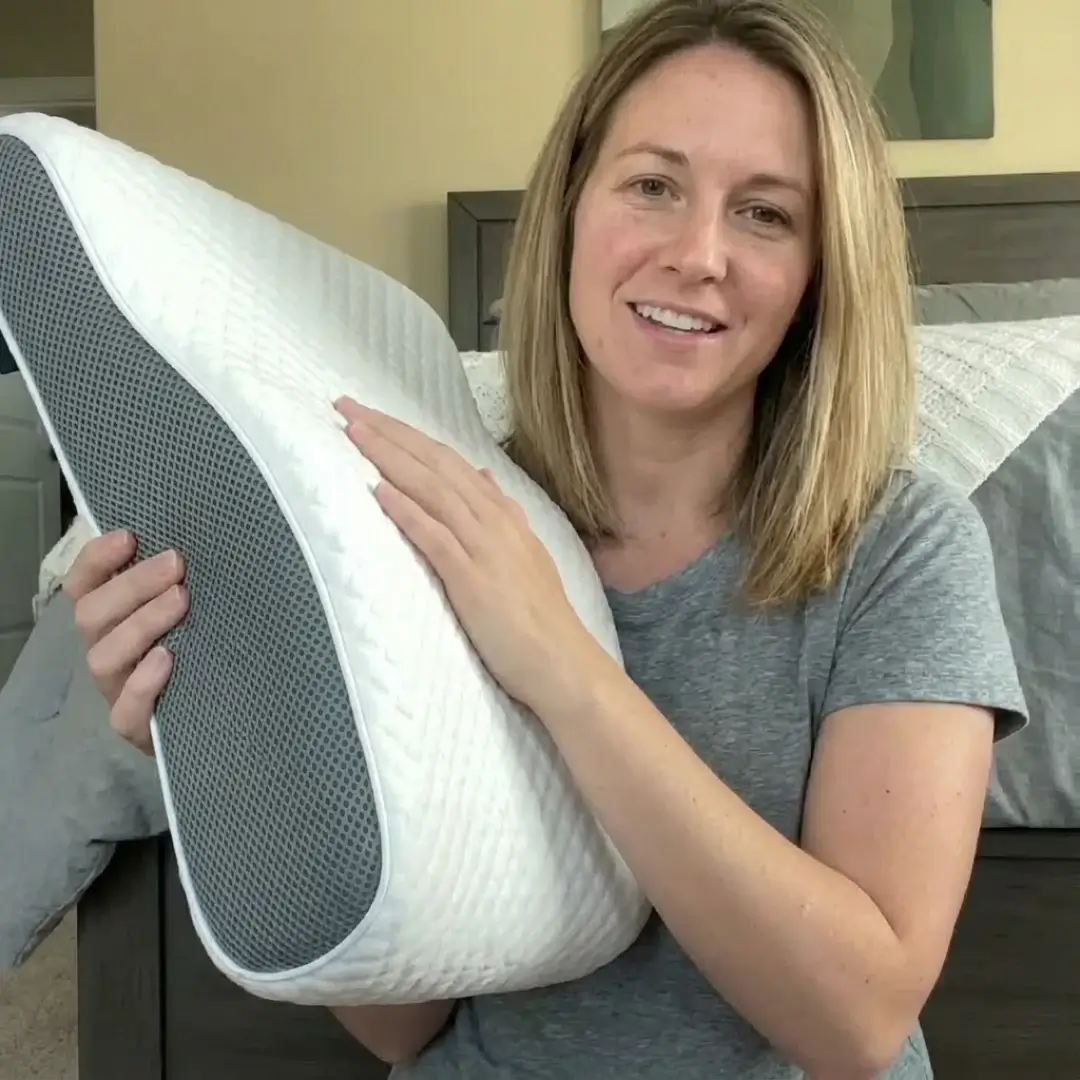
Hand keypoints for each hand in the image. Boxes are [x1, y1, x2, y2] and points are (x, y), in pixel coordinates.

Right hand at [62, 530, 188, 753]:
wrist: (211, 714)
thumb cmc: (196, 649)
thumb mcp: (184, 612)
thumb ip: (174, 583)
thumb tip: (190, 543)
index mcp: (109, 619)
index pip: (83, 584)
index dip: (97, 559)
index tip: (129, 537)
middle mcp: (105, 650)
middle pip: (93, 614)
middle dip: (133, 584)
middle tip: (175, 563)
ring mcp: (116, 689)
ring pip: (105, 657)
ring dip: (142, 623)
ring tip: (180, 600)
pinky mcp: (135, 725)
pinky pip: (126, 708)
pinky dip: (143, 682)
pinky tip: (167, 659)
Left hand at [334, 397, 597, 715]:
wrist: (562, 662)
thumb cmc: (538, 619)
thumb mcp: (522, 554)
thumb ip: (500, 514)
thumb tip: (480, 477)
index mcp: (502, 515)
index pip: (448, 462)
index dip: (409, 436)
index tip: (373, 416)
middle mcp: (493, 521)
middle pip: (434, 464)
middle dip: (390, 432)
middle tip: (347, 405)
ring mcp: (484, 547)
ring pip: (432, 489)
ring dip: (389, 457)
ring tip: (354, 431)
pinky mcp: (472, 578)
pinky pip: (435, 537)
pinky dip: (407, 511)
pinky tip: (379, 490)